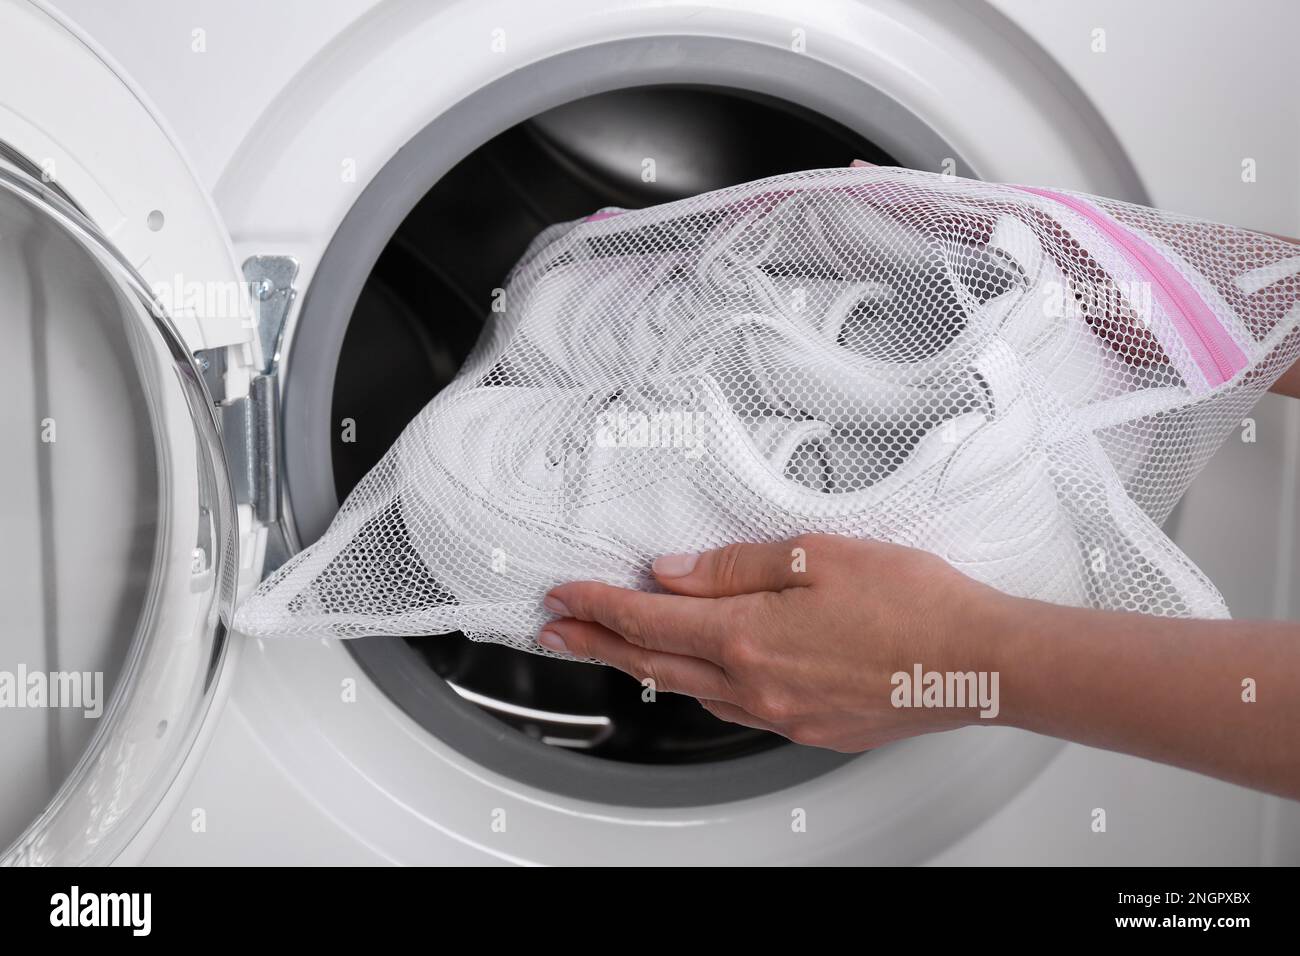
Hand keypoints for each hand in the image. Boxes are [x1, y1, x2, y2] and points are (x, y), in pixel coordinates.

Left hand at [539, 534, 1011, 750]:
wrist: (975, 660)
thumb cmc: (912, 602)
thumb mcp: (815, 556)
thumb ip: (732, 566)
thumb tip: (671, 572)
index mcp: (747, 635)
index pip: (645, 619)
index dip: (595, 606)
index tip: (563, 597)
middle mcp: (754, 685)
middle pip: (651, 663)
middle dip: (596, 645)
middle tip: (556, 634)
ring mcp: (781, 714)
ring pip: (690, 691)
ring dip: (644, 667)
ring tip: (616, 649)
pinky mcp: (809, 728)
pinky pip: (734, 708)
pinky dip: (700, 687)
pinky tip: (700, 675)